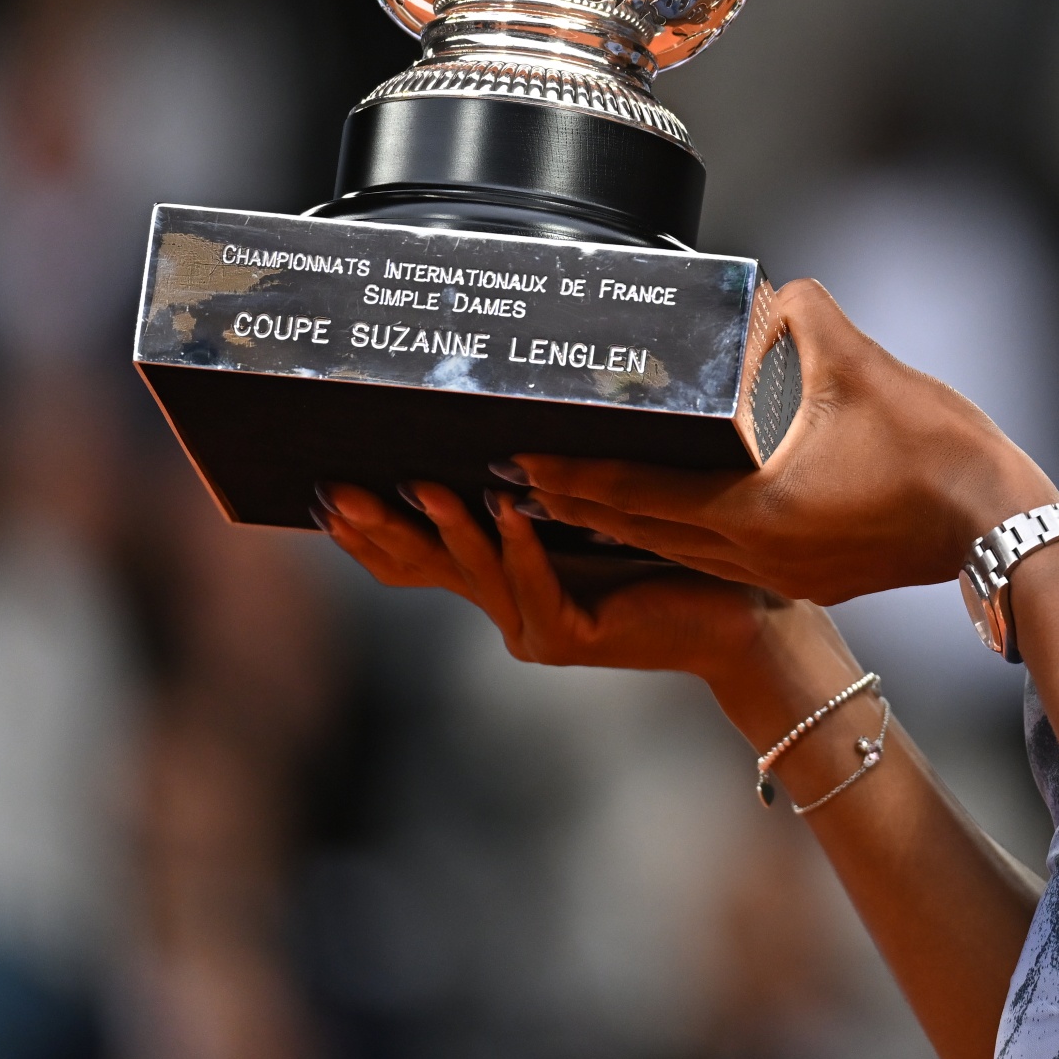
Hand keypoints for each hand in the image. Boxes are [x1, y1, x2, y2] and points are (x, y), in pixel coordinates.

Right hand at [315, 479, 786, 677]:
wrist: (736, 614)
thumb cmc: (672, 552)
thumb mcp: (589, 511)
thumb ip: (544, 484)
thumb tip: (503, 420)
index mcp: (501, 578)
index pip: (414, 558)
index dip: (367, 534)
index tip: (321, 493)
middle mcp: (506, 607)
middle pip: (425, 568)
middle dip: (380, 527)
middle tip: (339, 489)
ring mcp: (532, 627)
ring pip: (475, 573)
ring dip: (448, 528)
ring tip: (423, 486)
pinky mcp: (570, 637)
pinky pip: (535, 588)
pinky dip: (521, 549)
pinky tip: (509, 513)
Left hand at [504, 279, 1058, 606]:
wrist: (1002, 526)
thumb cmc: (939, 452)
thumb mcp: (864, 365)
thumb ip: (801, 318)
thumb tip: (767, 289)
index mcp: (755, 512)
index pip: (641, 497)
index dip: (579, 476)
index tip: (526, 459)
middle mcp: (758, 556)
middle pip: (648, 534)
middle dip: (585, 505)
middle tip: (526, 478)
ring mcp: (788, 573)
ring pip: (685, 553)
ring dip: (631, 526)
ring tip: (582, 500)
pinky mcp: (817, 575)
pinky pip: (726, 559)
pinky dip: (685, 536)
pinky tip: (681, 516)